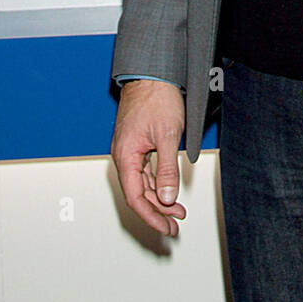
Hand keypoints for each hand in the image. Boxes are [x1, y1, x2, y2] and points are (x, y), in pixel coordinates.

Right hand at [111, 79, 186, 236]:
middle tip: (175, 225)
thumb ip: (167, 169)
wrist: (152, 73)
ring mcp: (130, 150)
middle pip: (138, 194)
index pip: (135, 197)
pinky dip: (157, 183)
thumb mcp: (168, 136)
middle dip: (157, 212)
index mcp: (125, 156)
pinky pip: (145, 171)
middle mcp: (124, 156)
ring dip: (159, 199)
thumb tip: (167, 197)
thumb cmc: (156, 98)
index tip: (166, 228)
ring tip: (177, 212)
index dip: (152, 216)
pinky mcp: (137, 144)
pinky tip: (168, 190)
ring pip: (142, 184)